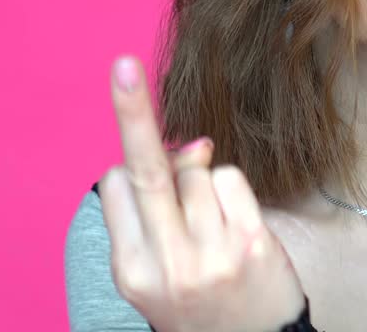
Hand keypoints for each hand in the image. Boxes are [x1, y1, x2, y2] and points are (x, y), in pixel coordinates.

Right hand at [97, 55, 306, 331]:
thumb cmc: (201, 302)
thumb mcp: (161, 270)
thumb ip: (160, 209)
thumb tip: (194, 145)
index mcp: (132, 271)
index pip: (116, 186)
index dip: (129, 173)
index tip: (133, 169)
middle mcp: (166, 263)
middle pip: (145, 170)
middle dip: (131, 113)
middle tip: (121, 64)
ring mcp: (210, 253)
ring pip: (196, 169)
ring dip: (203, 183)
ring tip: (214, 230)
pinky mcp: (250, 243)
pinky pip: (229, 178)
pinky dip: (231, 189)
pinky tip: (236, 225)